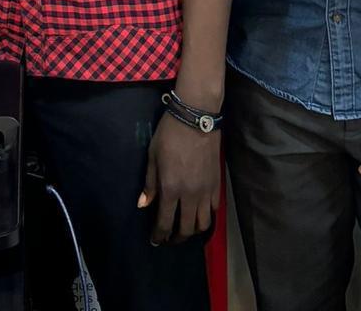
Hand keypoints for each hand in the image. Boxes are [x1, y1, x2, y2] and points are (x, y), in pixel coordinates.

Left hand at [138, 112, 220, 244]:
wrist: (196, 119)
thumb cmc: (169, 135)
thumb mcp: (153, 156)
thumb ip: (149, 183)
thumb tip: (143, 205)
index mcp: (171, 189)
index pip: (165, 222)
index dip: (159, 235)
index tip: (155, 240)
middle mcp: (190, 195)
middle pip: (186, 229)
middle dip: (176, 238)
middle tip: (169, 238)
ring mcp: (206, 192)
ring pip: (203, 224)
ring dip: (193, 230)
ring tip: (185, 228)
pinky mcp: (217, 185)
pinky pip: (215, 210)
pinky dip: (207, 216)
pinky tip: (199, 212)